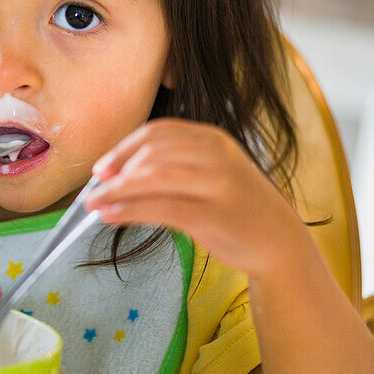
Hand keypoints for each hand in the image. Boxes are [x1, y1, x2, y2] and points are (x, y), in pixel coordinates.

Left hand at [86, 119, 304, 278]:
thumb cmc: (236, 207)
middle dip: (116, 170)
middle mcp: (216, 156)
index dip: (123, 148)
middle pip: (151, 153)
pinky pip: (162, 208)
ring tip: (95, 205)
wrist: (279, 241)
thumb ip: (173, 166)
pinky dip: (129, 211)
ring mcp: (218, 185)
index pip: (158, 132)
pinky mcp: (215, 216)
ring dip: (116, 191)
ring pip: (153, 178)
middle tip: (94, 188)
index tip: (101, 167)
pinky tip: (111, 217)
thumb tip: (117, 173)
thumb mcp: (210, 173)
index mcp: (213, 139)